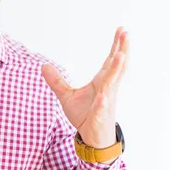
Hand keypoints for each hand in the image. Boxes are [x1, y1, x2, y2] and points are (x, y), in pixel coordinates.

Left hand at [42, 27, 128, 149]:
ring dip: (116, 69)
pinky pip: (102, 107)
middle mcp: (108, 89)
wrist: (92, 140)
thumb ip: (56, 81)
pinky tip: (104, 95)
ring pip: (113, 83)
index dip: (116, 45)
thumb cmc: (85, 116)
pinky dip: (103, 100)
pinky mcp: (100, 116)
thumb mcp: (66, 96)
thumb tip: (43, 65)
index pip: (110, 61)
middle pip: (117, 66)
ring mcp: (106, 102)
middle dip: (122, 50)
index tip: (121, 30)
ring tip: (121, 54)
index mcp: (102, 82)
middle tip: (126, 33)